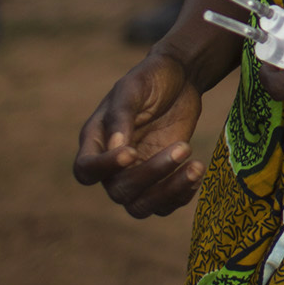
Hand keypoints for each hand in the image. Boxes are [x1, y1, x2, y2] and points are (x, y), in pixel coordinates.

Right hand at [74, 50, 207, 216]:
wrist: (180, 78)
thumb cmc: (151, 78)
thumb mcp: (134, 88)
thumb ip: (122, 115)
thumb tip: (116, 146)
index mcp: (97, 139)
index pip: (86, 169)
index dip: (104, 168)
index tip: (131, 153)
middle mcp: (113, 164)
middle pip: (119, 190)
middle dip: (151, 174)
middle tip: (184, 146)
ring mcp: (137, 175)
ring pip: (140, 206)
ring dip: (169, 192)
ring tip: (196, 167)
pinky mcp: (161, 180)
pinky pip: (164, 205)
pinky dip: (181, 195)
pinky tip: (197, 170)